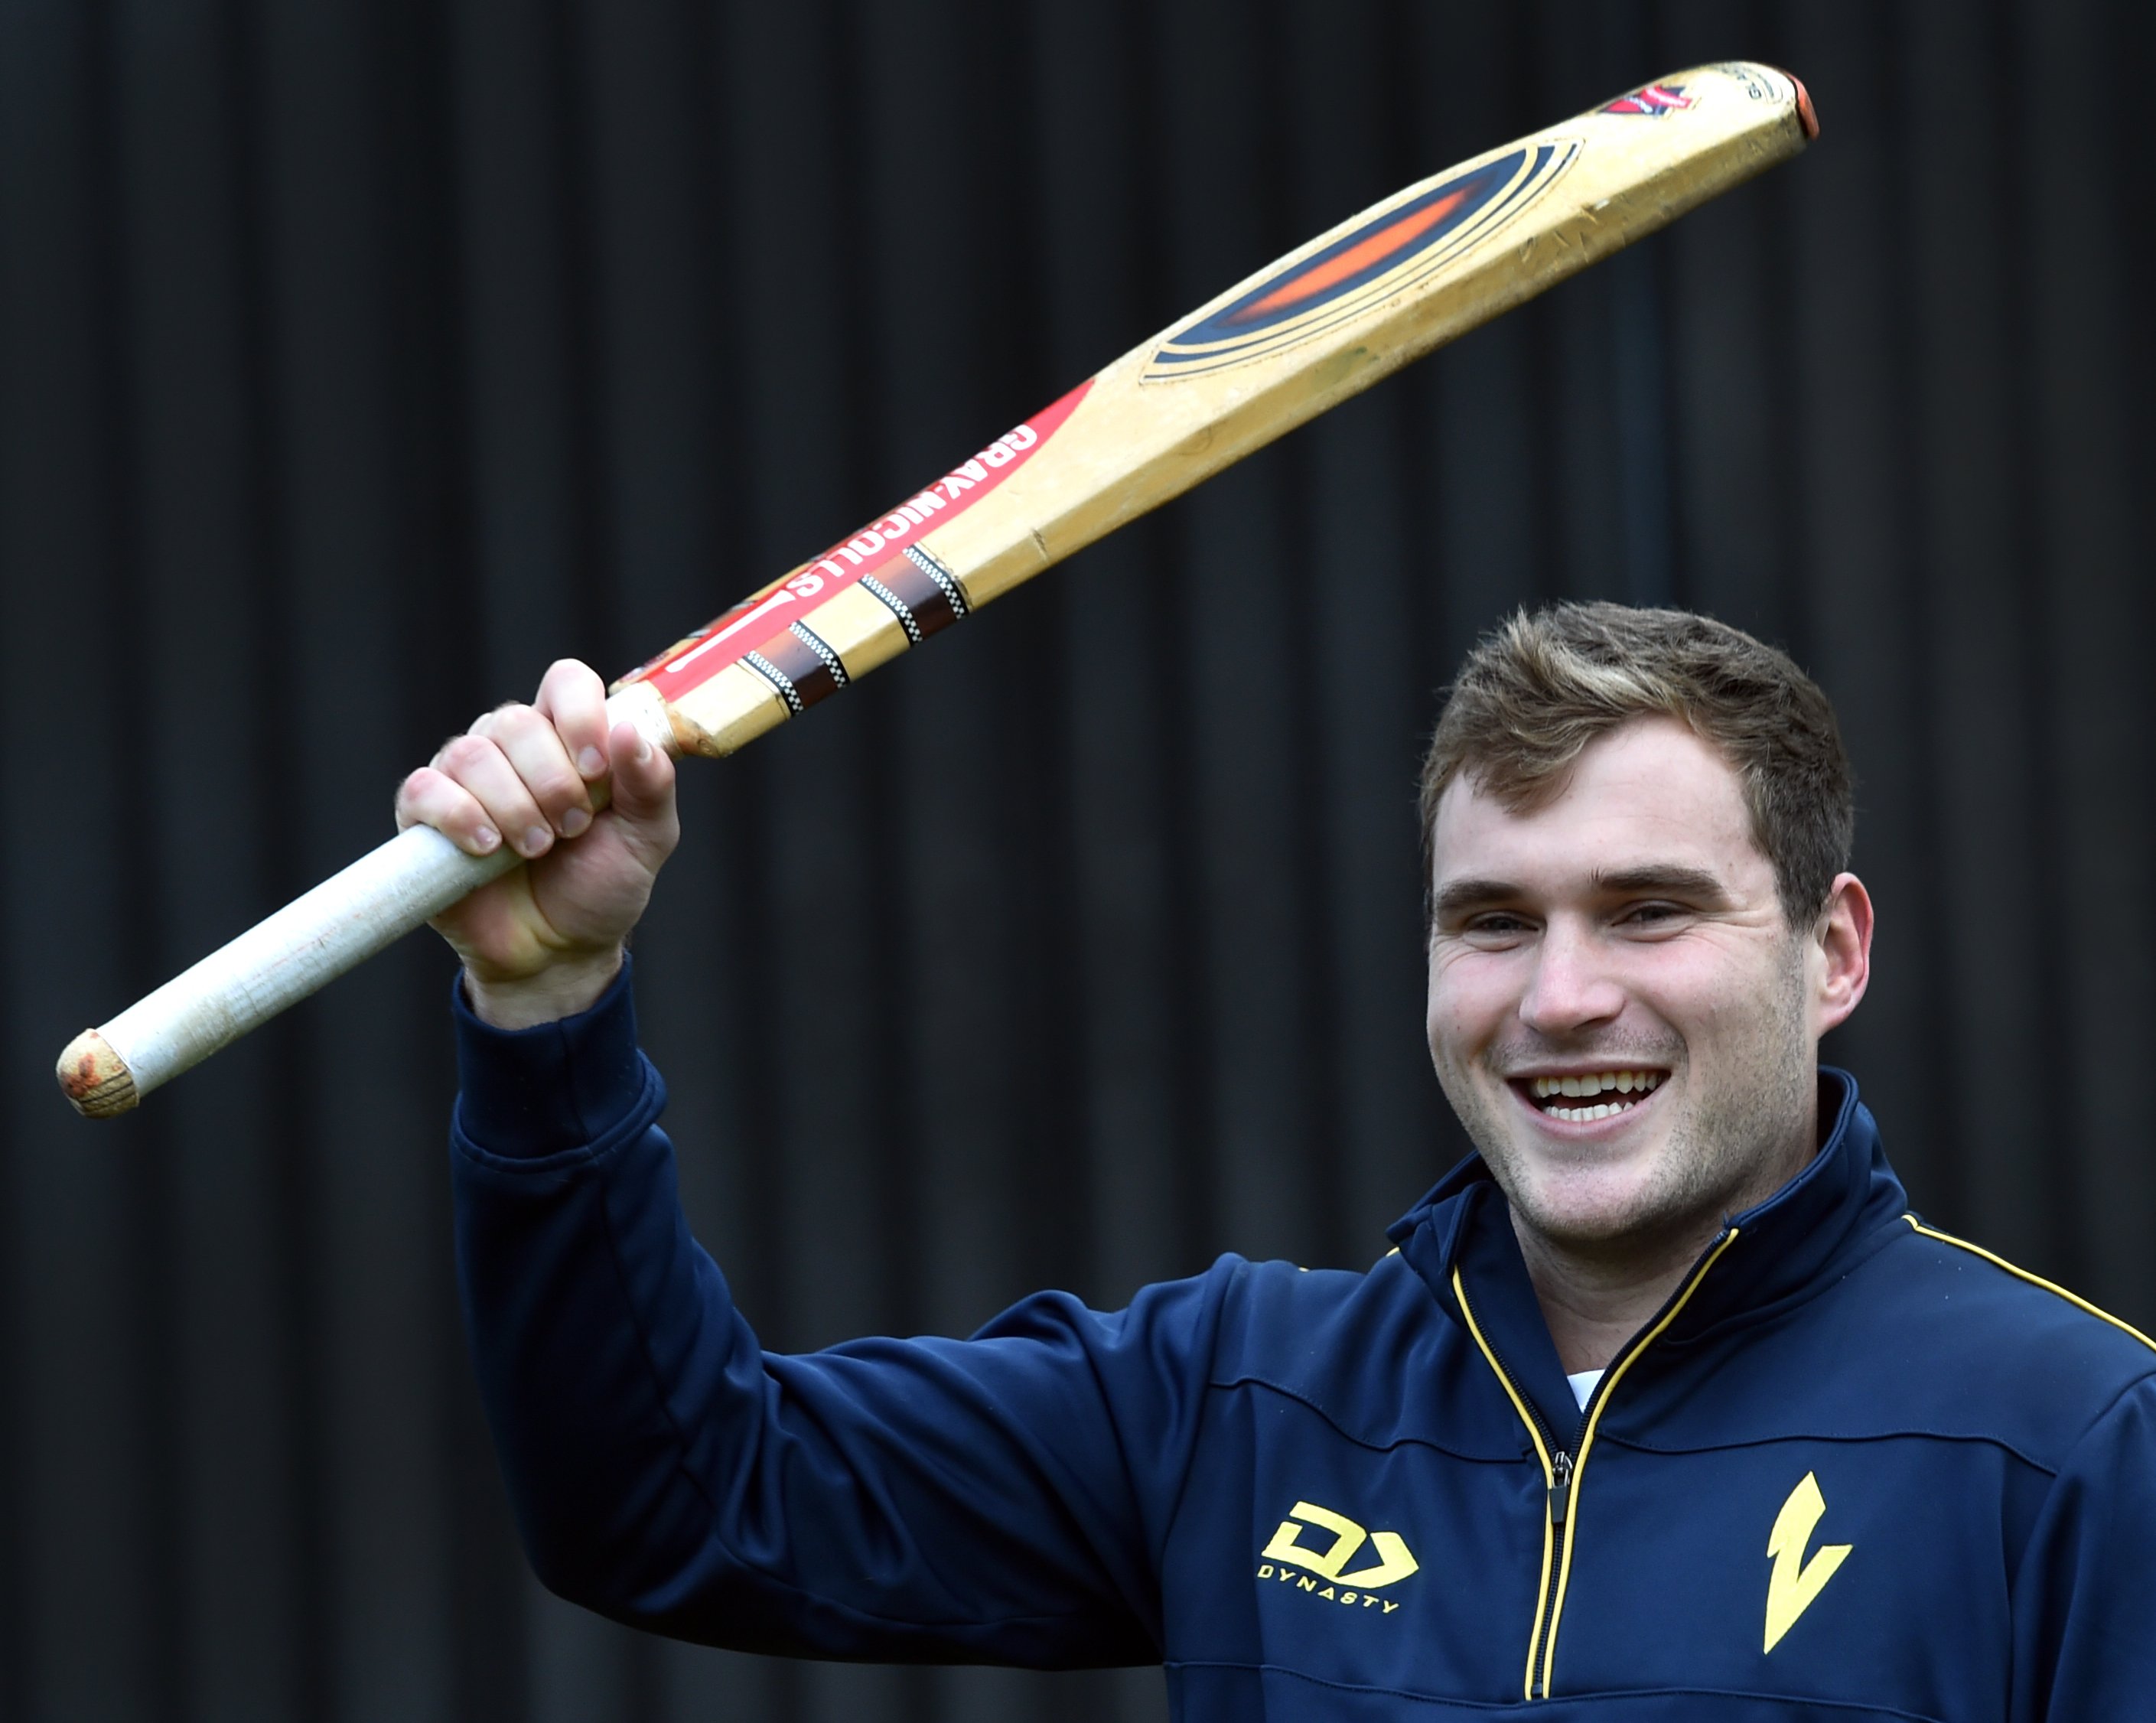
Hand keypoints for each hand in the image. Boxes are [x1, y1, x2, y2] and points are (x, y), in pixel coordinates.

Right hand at [395, 659, 679, 1026]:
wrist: (558, 950)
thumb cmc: (601, 885)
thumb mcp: (646, 839)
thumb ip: (651, 785)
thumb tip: (630, 731)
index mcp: (568, 737)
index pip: (566, 681)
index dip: (579, 715)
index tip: (596, 771)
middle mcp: (512, 745)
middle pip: (516, 720)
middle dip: (551, 781)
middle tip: (571, 829)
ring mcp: (465, 778)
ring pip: (472, 754)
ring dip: (513, 806)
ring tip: (536, 849)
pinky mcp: (424, 815)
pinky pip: (425, 789)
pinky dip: (458, 816)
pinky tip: (487, 848)